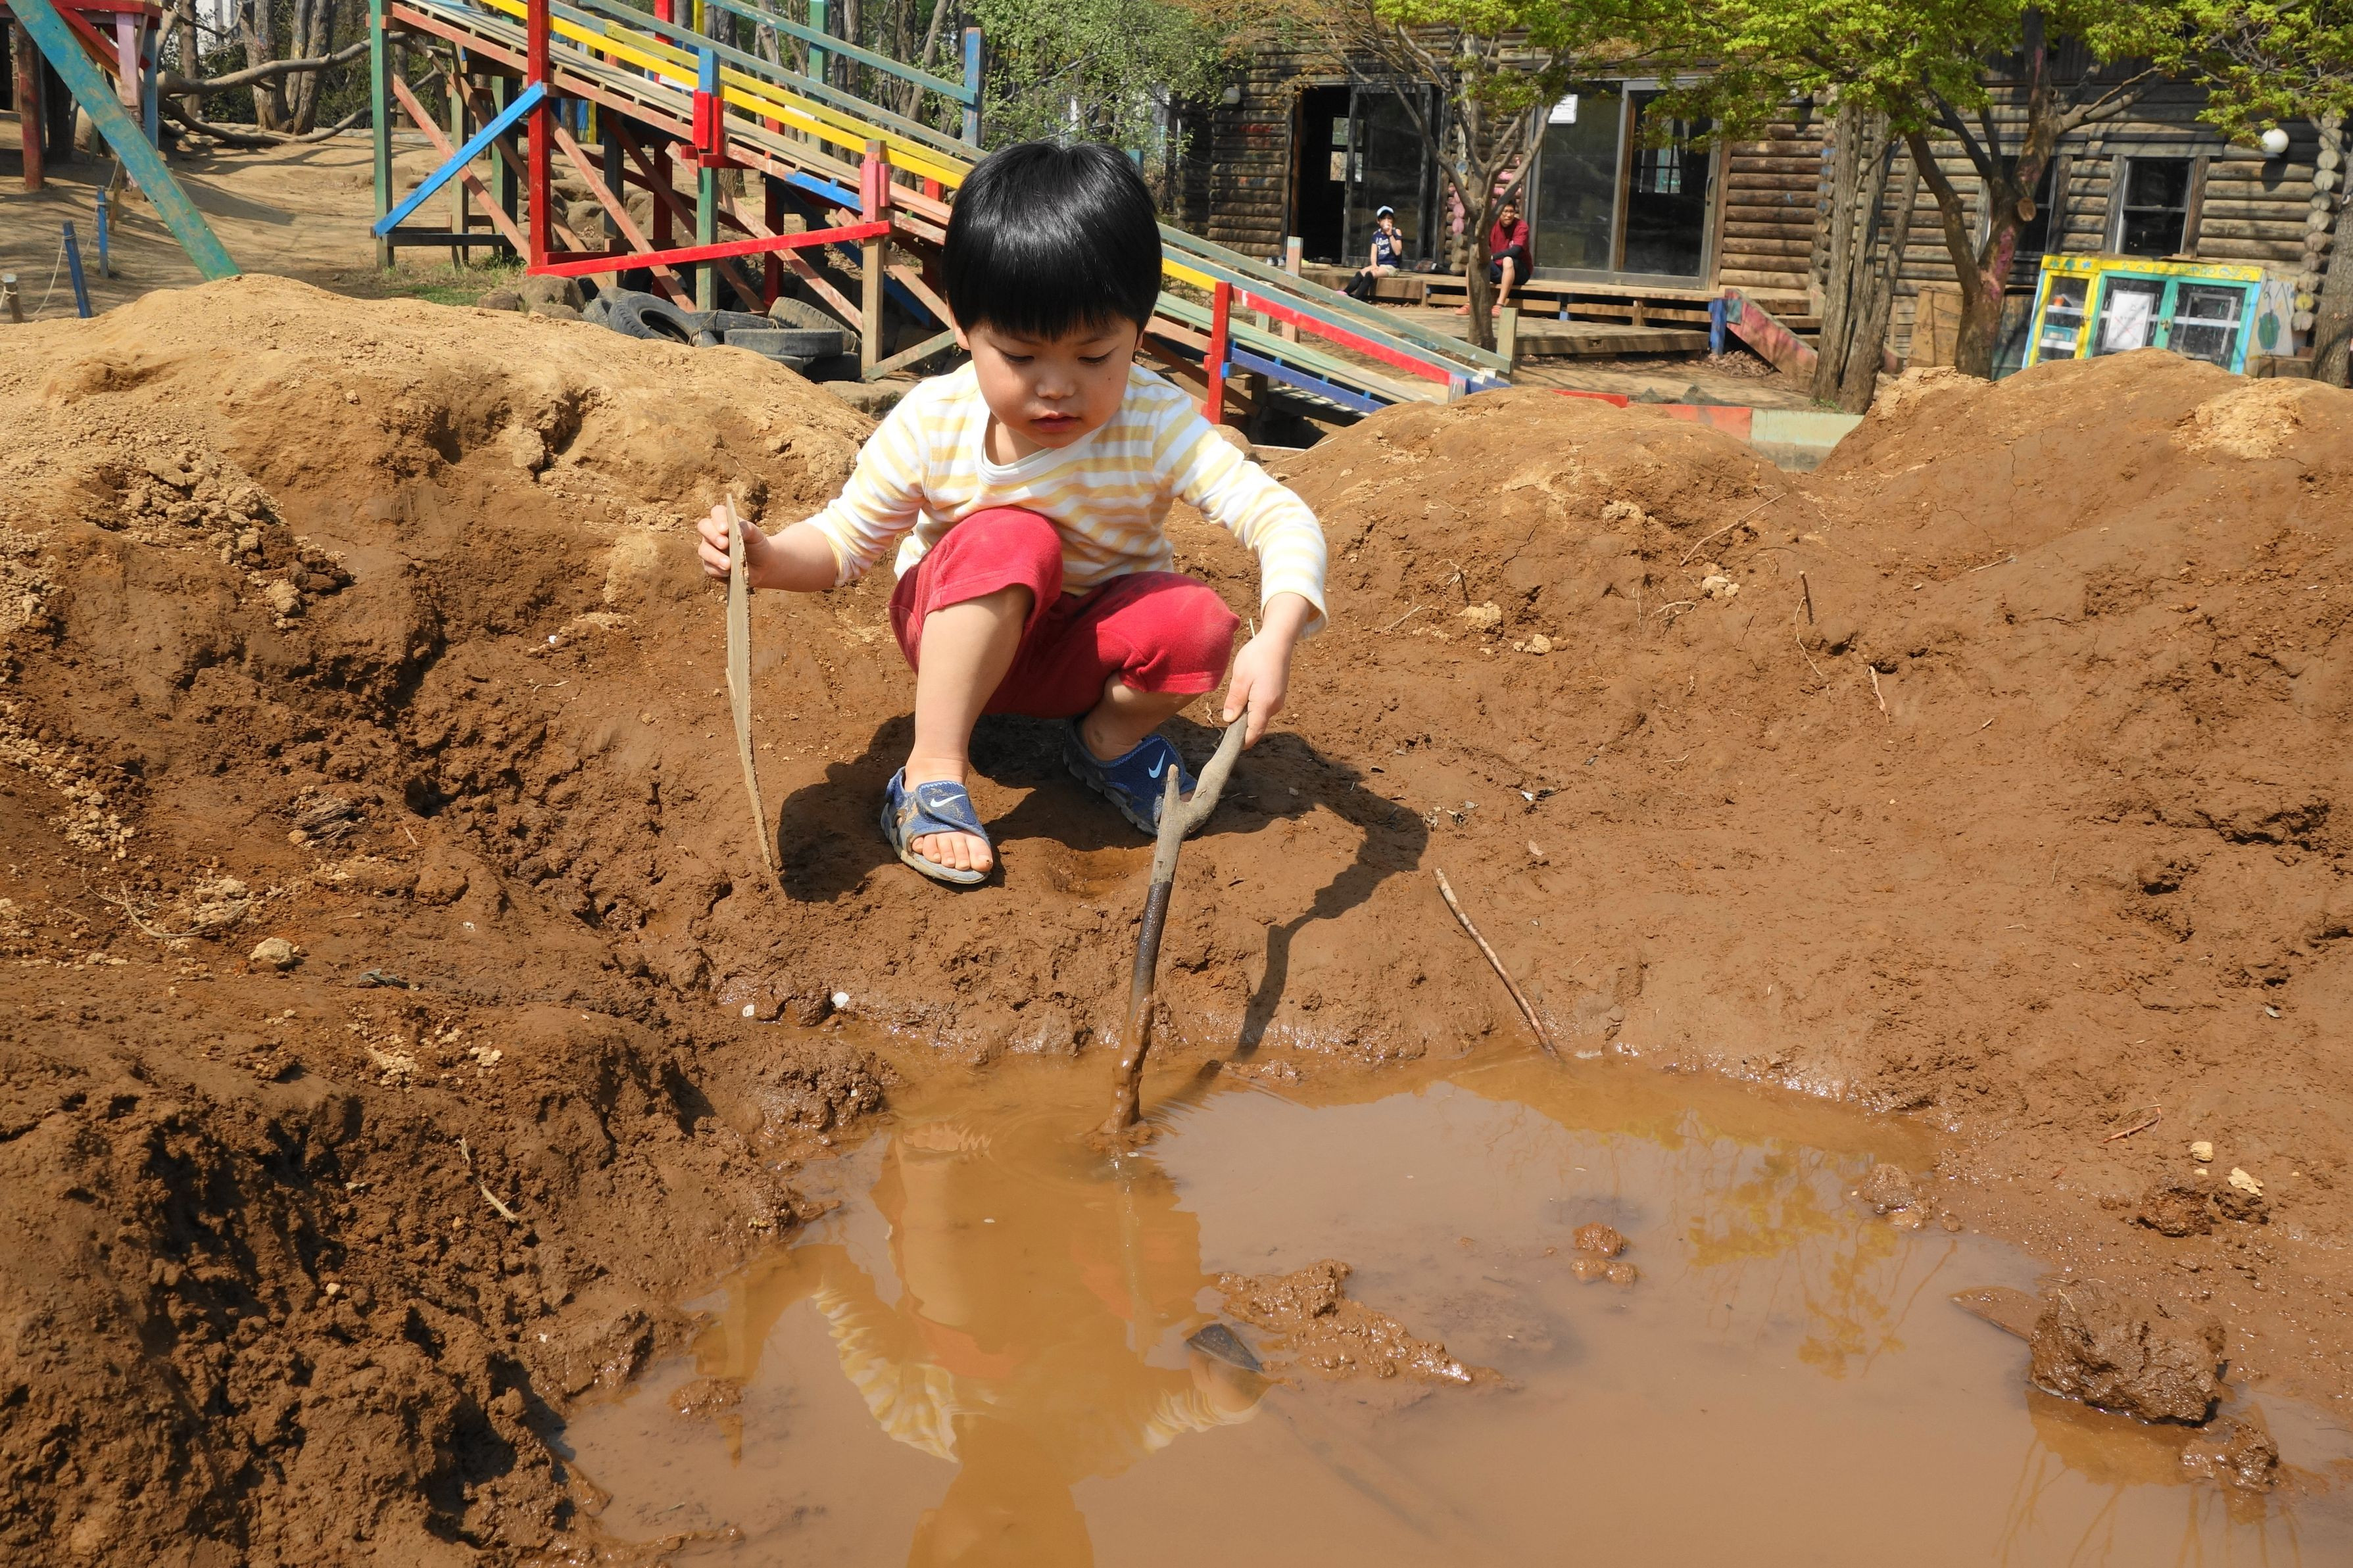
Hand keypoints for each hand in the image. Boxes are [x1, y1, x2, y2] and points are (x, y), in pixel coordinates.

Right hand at [697, 502, 760, 582]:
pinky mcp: (710, 566)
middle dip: (713, 536)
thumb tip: (737, 528)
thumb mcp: (756, 535)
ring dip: (715, 557)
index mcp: (724, 520)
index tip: (726, 529)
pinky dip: (718, 570)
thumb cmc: (757, 545)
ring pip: (704, 550)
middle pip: (704, 527)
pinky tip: (727, 572)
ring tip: (728, 564)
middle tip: (725, 544)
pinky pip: (709, 568)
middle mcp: (712, 533)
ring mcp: (709, 549)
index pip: (717, 513)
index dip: (719, 519)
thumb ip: (746, 528)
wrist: (762, 565)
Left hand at [1221, 593, 1313, 746]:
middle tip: (1226, 715)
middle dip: (1241, 726)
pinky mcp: (1278, 694)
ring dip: (1246, 713)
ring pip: (1259, 716)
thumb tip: (1229, 720)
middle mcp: (1274, 706)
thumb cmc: (1258, 657)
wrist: (1279, 640)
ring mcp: (1278, 700)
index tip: (1228, 745)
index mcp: (1264, 705)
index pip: (1253, 733)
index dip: (1241, 742)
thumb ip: (1234, 701)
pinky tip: (1246, 690)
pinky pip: (1263, 707)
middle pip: (1256, 726)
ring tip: (1236, 696)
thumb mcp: (1240, 678)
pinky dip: (1253, 705)